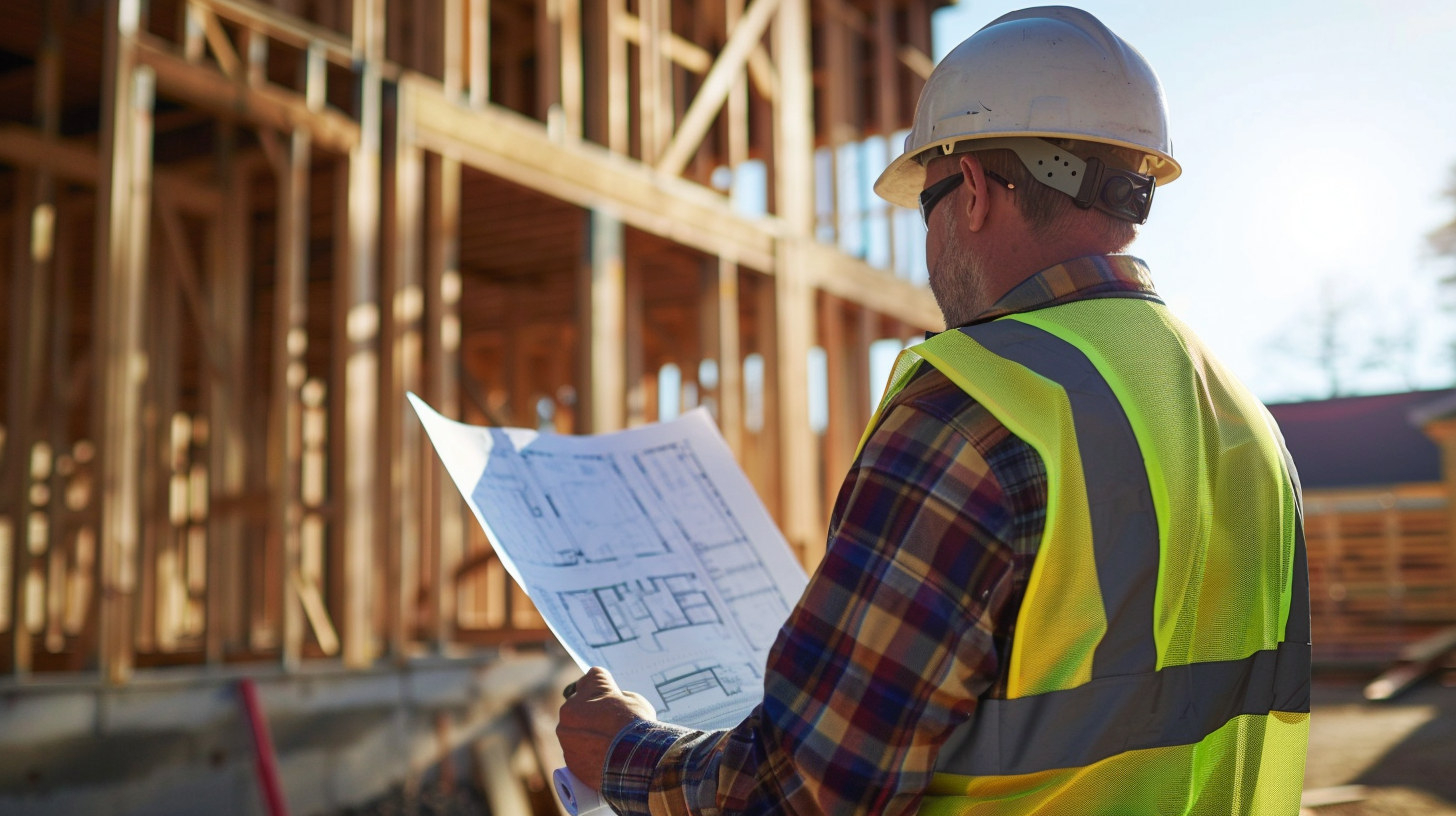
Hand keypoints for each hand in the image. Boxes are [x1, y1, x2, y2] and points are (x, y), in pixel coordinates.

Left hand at [557, 666, 657, 790]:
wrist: (635, 762)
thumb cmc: (636, 726)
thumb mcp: (633, 699)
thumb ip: (616, 697)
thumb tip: (612, 703)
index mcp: (587, 690)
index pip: (591, 678)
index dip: (604, 687)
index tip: (611, 695)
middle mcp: (569, 710)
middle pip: (578, 705)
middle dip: (591, 712)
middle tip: (611, 722)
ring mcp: (566, 737)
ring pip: (575, 731)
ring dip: (587, 734)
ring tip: (609, 744)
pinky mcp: (570, 761)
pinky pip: (577, 753)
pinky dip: (588, 755)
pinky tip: (605, 758)